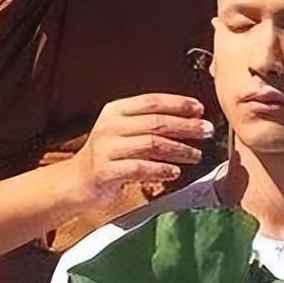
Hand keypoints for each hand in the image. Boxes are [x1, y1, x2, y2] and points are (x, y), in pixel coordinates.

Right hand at [71, 94, 213, 205]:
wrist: (76, 181)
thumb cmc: (110, 155)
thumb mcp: (125, 130)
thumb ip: (150, 122)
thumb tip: (192, 117)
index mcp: (116, 110)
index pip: (152, 101)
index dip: (178, 104)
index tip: (200, 110)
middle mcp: (110, 126)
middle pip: (156, 122)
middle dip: (186, 126)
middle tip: (207, 131)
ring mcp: (106, 148)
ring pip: (151, 144)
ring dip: (179, 149)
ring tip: (196, 155)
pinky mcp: (105, 170)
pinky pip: (139, 167)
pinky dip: (160, 169)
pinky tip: (175, 172)